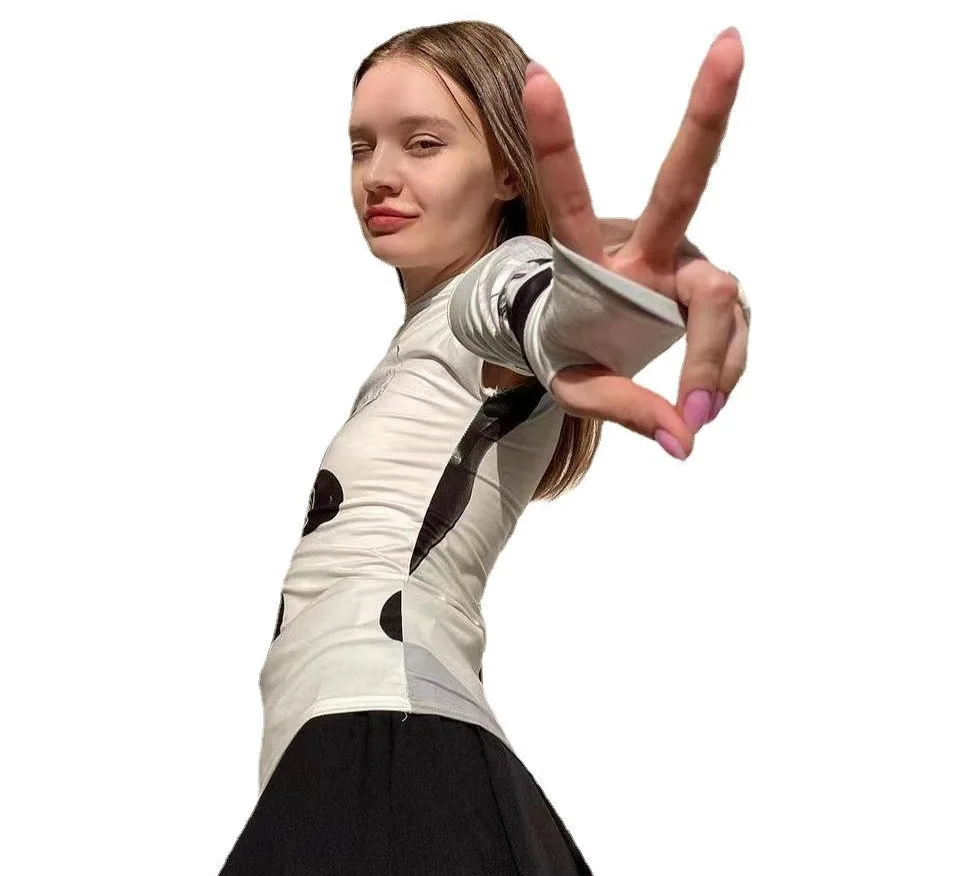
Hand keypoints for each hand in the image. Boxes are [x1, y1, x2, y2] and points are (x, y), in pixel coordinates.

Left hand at [522, 28, 746, 457]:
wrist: (593, 344)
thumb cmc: (571, 349)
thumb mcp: (576, 387)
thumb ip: (622, 408)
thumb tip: (685, 437)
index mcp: (591, 259)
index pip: (569, 197)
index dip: (557, 141)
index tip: (536, 77)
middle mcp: (649, 245)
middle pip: (682, 181)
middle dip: (707, 113)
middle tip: (730, 42)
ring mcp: (690, 262)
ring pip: (722, 304)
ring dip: (710, 365)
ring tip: (695, 414)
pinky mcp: (720, 288)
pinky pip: (735, 339)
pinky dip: (720, 377)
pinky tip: (701, 398)